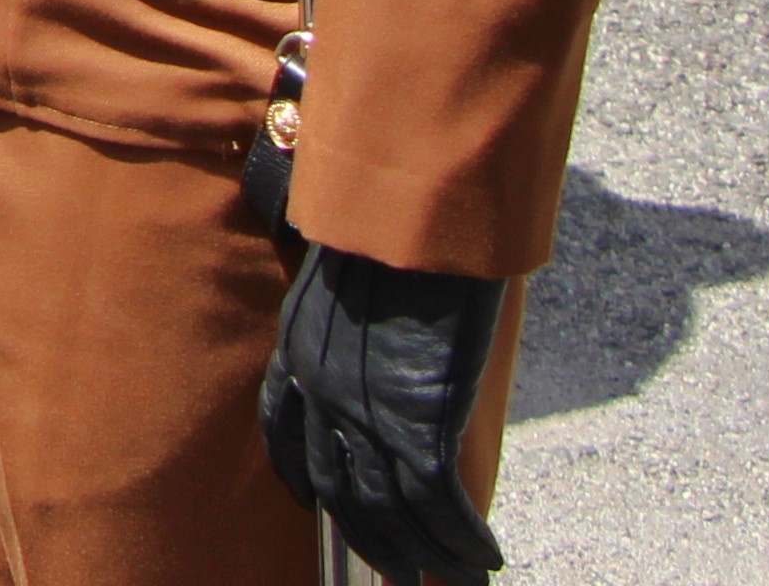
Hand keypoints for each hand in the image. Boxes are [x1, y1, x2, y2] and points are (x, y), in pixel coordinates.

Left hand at [258, 248, 510, 582]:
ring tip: (452, 572)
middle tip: (395, 563)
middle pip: (340, 492)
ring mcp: (368, 417)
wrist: (409, 218)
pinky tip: (482, 557)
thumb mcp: (341, 269)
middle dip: (369, 535)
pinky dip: (463, 540)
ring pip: (392, 513)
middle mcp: (324, 395)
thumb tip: (373, 321)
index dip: (303, 478)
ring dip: (423, 551)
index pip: (286, 437)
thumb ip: (345, 310)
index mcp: (298, 354)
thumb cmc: (385, 226)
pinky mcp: (419, 427)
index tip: (318, 501)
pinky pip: (440, 507)